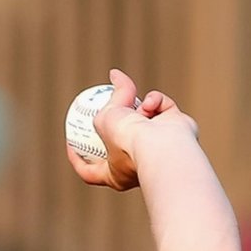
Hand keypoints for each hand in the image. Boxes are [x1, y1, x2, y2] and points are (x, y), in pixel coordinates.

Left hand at [67, 69, 197, 190]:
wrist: (162, 146)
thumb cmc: (126, 141)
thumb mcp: (105, 119)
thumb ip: (110, 100)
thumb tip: (115, 75)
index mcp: (114, 175)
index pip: (89, 171)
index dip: (77, 158)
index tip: (70, 141)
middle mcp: (138, 165)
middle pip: (122, 140)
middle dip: (120, 120)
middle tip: (115, 103)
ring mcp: (159, 148)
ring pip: (145, 118)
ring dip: (140, 108)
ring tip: (139, 106)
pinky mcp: (179, 130)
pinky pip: (164, 108)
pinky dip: (157, 102)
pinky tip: (152, 104)